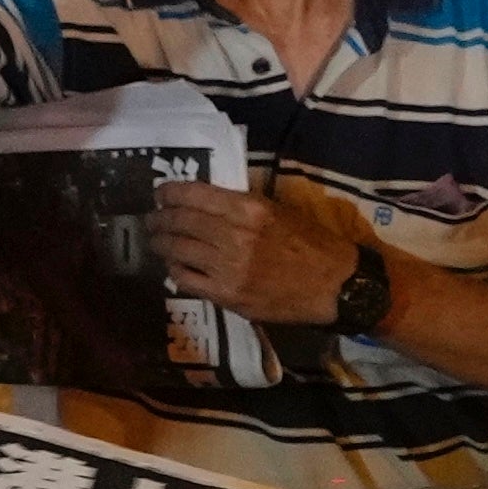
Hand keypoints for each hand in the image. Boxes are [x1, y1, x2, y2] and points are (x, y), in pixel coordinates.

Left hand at [153, 170, 379, 333]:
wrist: (334, 286)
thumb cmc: (312, 244)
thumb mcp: (280, 211)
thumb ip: (243, 206)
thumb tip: (207, 203)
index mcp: (249, 209)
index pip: (194, 195)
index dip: (170, 193)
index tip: (161, 194)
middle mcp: (234, 236)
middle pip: (180, 222)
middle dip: (159, 218)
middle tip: (153, 219)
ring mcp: (228, 268)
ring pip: (177, 250)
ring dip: (161, 243)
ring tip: (157, 241)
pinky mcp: (227, 295)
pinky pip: (186, 280)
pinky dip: (174, 271)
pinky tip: (174, 266)